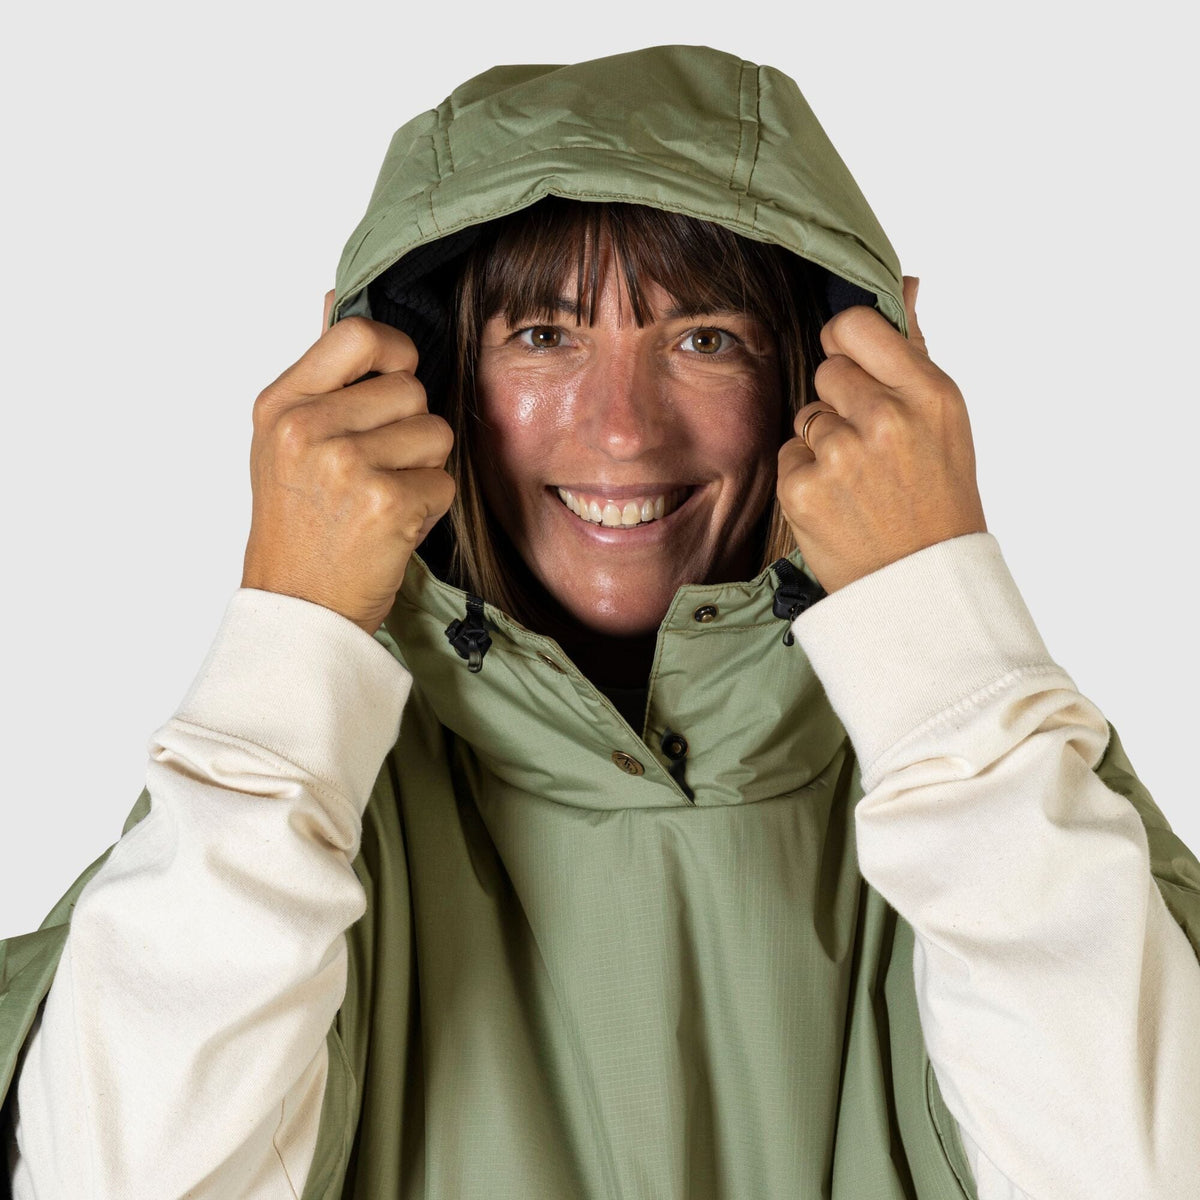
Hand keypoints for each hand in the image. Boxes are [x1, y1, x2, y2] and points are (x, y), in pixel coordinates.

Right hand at [240, 303, 454, 635]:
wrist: (298, 608)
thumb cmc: (297, 525)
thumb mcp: (284, 441)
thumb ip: (320, 375)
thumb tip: (336, 296)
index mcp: (281, 404)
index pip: (358, 333)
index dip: (396, 351)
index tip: (397, 378)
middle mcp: (308, 429)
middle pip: (412, 389)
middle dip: (411, 428)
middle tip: (377, 469)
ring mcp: (347, 466)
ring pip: (436, 434)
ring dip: (424, 468)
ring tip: (382, 498)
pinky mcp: (387, 504)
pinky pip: (445, 482)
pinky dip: (430, 507)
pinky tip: (392, 526)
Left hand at [776, 276, 986, 593]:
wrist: (921, 588)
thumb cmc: (937, 499)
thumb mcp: (945, 423)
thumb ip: (914, 352)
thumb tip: (903, 284)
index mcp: (930, 394)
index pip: (855, 326)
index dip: (847, 344)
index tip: (855, 367)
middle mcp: (887, 419)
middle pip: (828, 370)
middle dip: (841, 400)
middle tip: (871, 446)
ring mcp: (842, 456)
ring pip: (807, 414)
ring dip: (823, 441)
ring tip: (859, 481)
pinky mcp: (803, 490)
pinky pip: (789, 455)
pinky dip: (806, 477)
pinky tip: (838, 503)